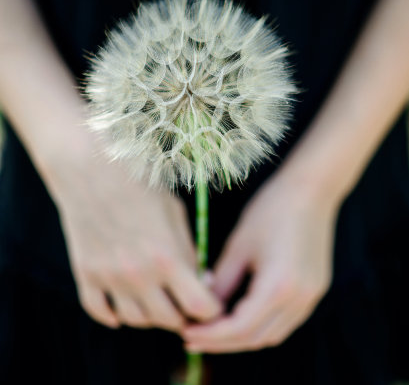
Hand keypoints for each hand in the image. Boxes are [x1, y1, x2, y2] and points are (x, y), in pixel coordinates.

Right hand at [40, 131, 222, 331]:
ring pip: (136, 320)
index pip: (199, 306)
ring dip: (151, 314)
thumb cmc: (139, 184)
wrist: (90, 169)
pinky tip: (123, 302)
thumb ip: (188, 250)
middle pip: (169, 320)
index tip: (211, 303)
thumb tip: (200, 281)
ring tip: (156, 296)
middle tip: (184, 300)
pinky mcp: (86, 275)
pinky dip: (114, 314)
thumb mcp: (174, 212)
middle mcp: (138, 274)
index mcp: (167, 256)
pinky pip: (102, 313)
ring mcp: (109, 278)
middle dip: (183, 313)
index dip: (211, 309)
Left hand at [182, 168, 340, 352]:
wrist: (311, 189)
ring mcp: (311, 296)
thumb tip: (202, 304)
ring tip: (214, 329)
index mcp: (278, 286)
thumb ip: (221, 280)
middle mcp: (299, 299)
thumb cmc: (272, 209)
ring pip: (273, 334)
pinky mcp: (315, 290)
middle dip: (223, 341)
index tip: (188, 332)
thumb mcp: (239, 245)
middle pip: (257, 338)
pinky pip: (286, 320)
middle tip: (194, 336)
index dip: (211, 335)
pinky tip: (241, 315)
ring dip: (243, 336)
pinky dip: (261, 324)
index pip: (240, 328)